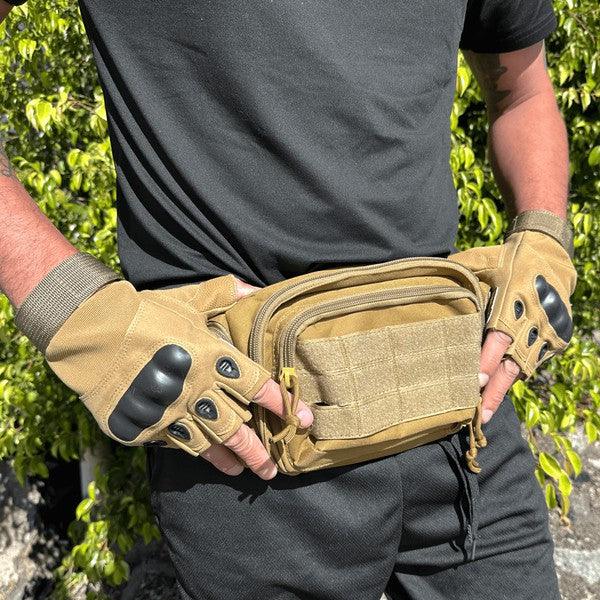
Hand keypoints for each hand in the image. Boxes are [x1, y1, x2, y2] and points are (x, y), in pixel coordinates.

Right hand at [16, 253, 313, 480]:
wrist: (93, 331)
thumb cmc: (146, 312)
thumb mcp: (190, 298)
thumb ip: (225, 295)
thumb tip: (254, 290)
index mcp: (213, 359)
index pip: (258, 386)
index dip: (283, 404)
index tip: (302, 419)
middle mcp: (197, 390)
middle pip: (238, 428)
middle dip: (259, 450)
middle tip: (273, 468)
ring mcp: (171, 411)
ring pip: (209, 443)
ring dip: (229, 459)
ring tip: (244, 472)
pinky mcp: (145, 425)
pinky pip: (176, 442)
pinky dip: (193, 451)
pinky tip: (203, 457)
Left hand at [450, 211, 576, 424]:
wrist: (550, 252)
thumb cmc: (507, 258)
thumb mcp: (480, 260)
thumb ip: (457, 275)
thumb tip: (426, 280)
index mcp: (512, 305)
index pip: (497, 340)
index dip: (485, 362)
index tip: (473, 381)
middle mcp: (531, 324)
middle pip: (511, 366)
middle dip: (494, 392)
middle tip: (478, 416)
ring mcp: (545, 333)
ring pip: (521, 369)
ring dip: (503, 390)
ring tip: (485, 412)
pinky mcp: (554, 338)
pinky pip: (532, 362)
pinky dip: (514, 377)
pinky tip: (498, 391)